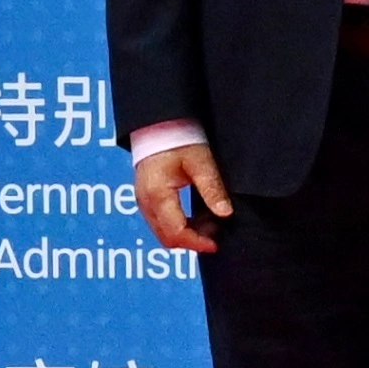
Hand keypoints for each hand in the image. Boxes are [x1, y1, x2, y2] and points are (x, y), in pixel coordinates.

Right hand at [131, 136, 229, 256]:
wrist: (157, 123)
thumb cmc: (177, 138)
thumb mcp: (200, 162)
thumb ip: (212, 189)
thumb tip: (225, 213)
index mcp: (158, 195)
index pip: (176, 233)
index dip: (197, 243)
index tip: (216, 244)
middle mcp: (146, 202)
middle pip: (167, 238)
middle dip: (192, 240)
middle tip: (216, 232)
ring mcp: (143, 201)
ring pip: (163, 232)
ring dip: (187, 233)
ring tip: (210, 221)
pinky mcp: (146, 197)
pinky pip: (161, 221)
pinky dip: (179, 224)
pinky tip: (198, 214)